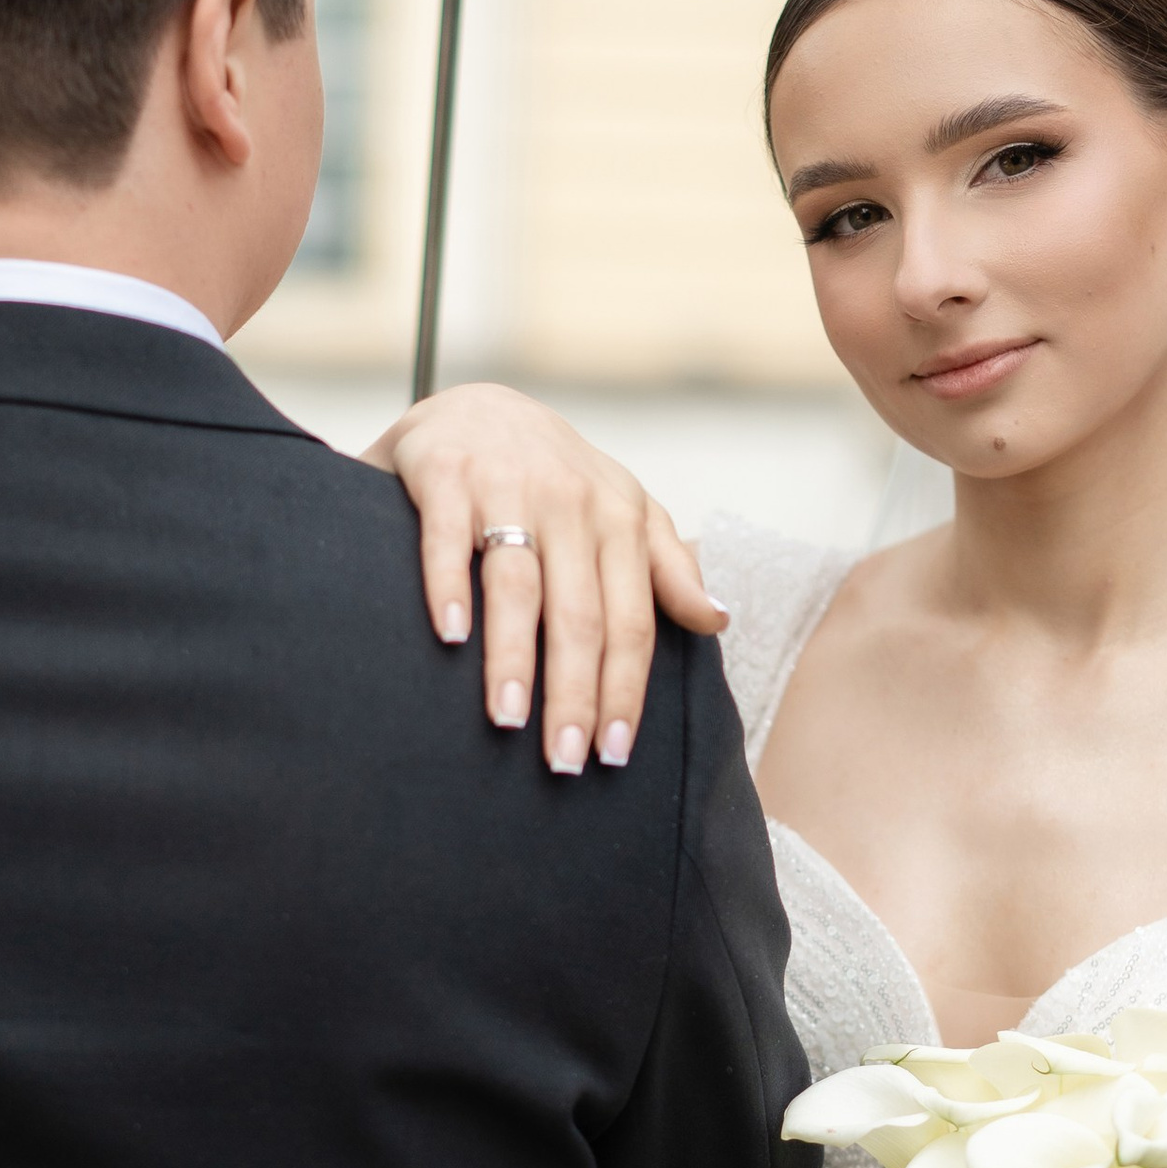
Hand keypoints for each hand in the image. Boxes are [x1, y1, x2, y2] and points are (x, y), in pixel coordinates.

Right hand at [363, 383, 724, 772]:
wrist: (474, 405)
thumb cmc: (554, 478)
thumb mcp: (622, 510)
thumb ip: (667, 566)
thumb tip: (718, 619)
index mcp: (621, 519)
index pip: (632, 622)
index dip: (625, 690)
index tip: (614, 753)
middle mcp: (571, 501)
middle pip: (579, 615)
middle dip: (575, 694)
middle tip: (563, 761)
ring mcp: (508, 485)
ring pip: (518, 584)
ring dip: (514, 657)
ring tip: (510, 720)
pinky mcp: (448, 473)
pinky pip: (449, 539)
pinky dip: (449, 586)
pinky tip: (450, 636)